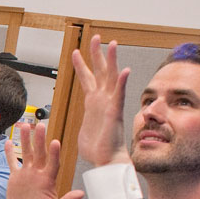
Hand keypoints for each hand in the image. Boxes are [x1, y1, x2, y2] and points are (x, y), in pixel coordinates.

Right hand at [1, 123, 83, 198]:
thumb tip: (81, 194)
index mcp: (49, 180)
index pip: (53, 163)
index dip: (54, 153)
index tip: (55, 142)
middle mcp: (38, 174)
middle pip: (40, 153)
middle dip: (40, 140)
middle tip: (41, 125)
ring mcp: (27, 174)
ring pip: (26, 153)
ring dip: (26, 140)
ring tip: (24, 126)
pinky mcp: (15, 178)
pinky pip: (12, 163)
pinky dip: (10, 153)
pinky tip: (8, 142)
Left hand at [70, 34, 130, 166]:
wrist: (106, 161)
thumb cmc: (97, 149)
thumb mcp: (83, 131)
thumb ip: (84, 123)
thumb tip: (83, 127)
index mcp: (93, 103)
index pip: (87, 79)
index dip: (81, 65)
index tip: (75, 52)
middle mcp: (102, 100)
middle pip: (100, 71)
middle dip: (96, 54)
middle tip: (96, 38)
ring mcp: (109, 104)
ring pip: (110, 77)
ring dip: (111, 60)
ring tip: (111, 43)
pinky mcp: (114, 113)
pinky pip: (118, 95)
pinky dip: (121, 82)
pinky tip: (124, 70)